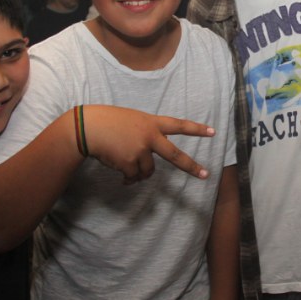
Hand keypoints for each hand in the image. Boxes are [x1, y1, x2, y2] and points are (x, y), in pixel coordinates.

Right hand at [81, 105, 212, 183]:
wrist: (87, 128)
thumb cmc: (108, 122)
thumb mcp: (132, 120)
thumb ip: (147, 134)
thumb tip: (152, 160)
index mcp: (151, 122)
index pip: (179, 125)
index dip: (197, 129)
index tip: (213, 132)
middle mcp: (149, 136)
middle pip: (175, 155)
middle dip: (191, 166)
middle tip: (205, 175)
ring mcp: (140, 150)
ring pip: (147, 171)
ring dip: (139, 173)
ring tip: (125, 163)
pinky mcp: (129, 163)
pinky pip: (134, 177)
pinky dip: (128, 179)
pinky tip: (119, 172)